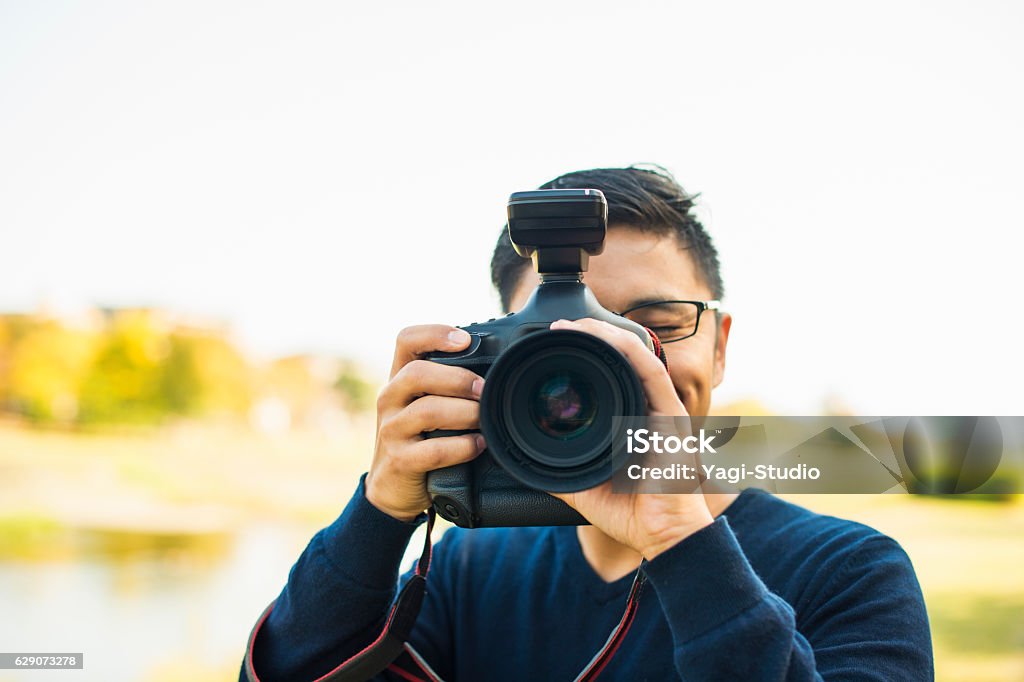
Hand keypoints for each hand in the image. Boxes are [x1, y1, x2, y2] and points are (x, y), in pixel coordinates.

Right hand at [364, 325, 486, 520]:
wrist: (392, 489)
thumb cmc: (420, 439)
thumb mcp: (427, 405)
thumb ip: (449, 386)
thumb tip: (497, 371)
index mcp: (400, 378)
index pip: (406, 340)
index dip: (435, 334)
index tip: (465, 340)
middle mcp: (391, 398)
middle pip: (417, 373)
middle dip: (457, 378)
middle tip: (484, 389)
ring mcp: (392, 430)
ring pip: (426, 411)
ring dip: (464, 413)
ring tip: (485, 419)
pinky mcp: (400, 460)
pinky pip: (433, 450)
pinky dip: (462, 447)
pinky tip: (478, 445)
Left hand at [548, 318, 713, 559]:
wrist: (662, 535)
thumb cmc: (630, 513)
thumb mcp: (582, 486)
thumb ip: (560, 471)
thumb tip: (523, 463)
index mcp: (629, 420)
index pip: (610, 374)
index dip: (586, 353)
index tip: (554, 344)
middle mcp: (646, 408)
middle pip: (622, 357)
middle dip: (592, 335)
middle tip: (559, 327)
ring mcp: (660, 409)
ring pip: (635, 355)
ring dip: (605, 334)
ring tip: (575, 325)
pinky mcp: (671, 414)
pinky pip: (651, 371)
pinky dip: (628, 349)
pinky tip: (606, 336)